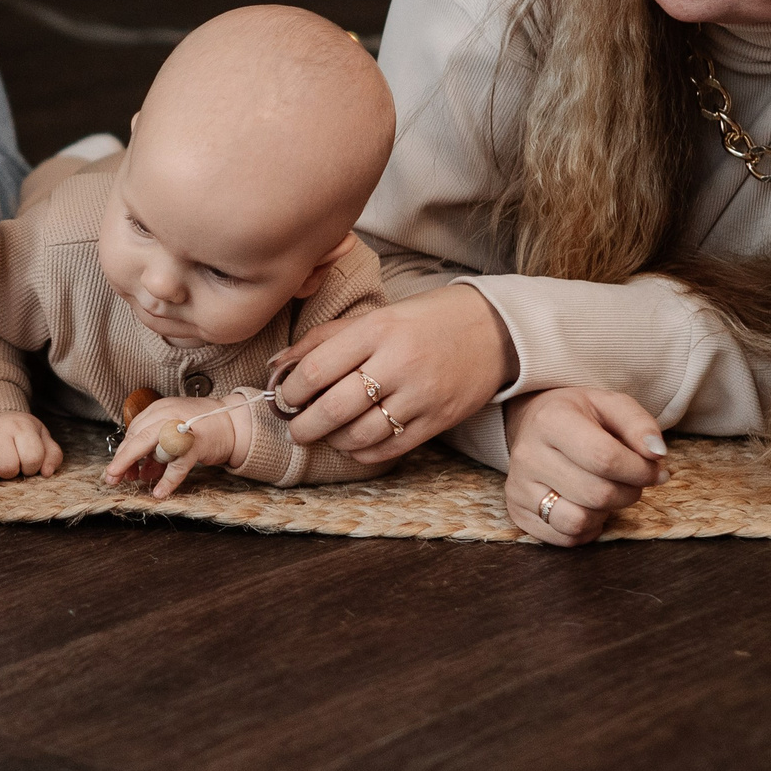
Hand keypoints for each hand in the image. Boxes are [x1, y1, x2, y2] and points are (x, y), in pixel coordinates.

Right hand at [0, 411, 63, 481]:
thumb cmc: (21, 434)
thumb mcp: (42, 438)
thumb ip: (52, 455)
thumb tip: (46, 473)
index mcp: (21, 427)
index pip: (32, 459)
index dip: (32, 467)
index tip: (28, 464)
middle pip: (7, 467)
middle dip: (11, 473)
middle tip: (10, 466)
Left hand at [103, 395, 232, 498]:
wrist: (232, 422)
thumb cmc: (200, 426)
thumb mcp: (172, 427)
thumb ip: (154, 444)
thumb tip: (137, 469)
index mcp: (160, 409)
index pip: (134, 430)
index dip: (123, 451)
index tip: (115, 468)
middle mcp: (168, 414)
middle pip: (137, 438)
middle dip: (122, 460)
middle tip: (112, 478)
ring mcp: (182, 428)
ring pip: (153, 447)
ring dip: (140, 467)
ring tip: (134, 481)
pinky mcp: (196, 444)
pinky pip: (177, 465)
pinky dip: (167, 480)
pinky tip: (159, 492)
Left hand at [273, 286, 514, 464]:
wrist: (493, 330)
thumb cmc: (424, 320)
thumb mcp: (374, 317)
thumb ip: (324, 339)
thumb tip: (278, 366)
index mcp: (377, 329)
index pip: (317, 369)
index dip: (291, 392)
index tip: (284, 398)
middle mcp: (398, 362)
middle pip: (334, 409)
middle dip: (304, 426)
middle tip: (295, 428)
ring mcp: (420, 395)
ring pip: (360, 434)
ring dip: (332, 442)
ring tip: (325, 435)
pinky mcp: (438, 420)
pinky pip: (389, 449)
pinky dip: (362, 453)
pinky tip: (353, 444)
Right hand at [503, 387, 666, 547]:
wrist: (536, 423)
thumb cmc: (581, 416)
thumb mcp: (612, 406)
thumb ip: (639, 425)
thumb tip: (657, 455)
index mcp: (551, 420)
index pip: (605, 458)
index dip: (640, 471)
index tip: (654, 470)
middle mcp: (528, 454)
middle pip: (596, 494)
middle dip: (628, 493)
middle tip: (632, 481)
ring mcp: (518, 486)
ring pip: (577, 521)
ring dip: (605, 513)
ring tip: (606, 492)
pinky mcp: (517, 511)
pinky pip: (565, 538)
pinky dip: (587, 528)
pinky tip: (587, 505)